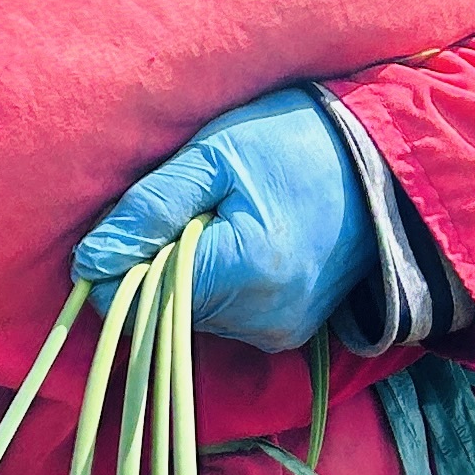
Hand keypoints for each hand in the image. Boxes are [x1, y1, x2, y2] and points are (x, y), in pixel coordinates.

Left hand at [71, 87, 372, 353]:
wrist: (385, 161)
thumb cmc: (296, 142)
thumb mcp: (213, 155)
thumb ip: (147, 209)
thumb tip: (89, 261)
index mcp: (239, 273)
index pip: (132, 299)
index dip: (119, 260)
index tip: (135, 222)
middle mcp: (260, 319)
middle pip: (161, 308)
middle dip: (162, 260)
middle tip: (199, 208)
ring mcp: (279, 331)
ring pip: (191, 314)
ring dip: (193, 270)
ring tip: (232, 218)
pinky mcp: (290, 332)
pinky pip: (227, 317)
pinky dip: (223, 282)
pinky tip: (250, 240)